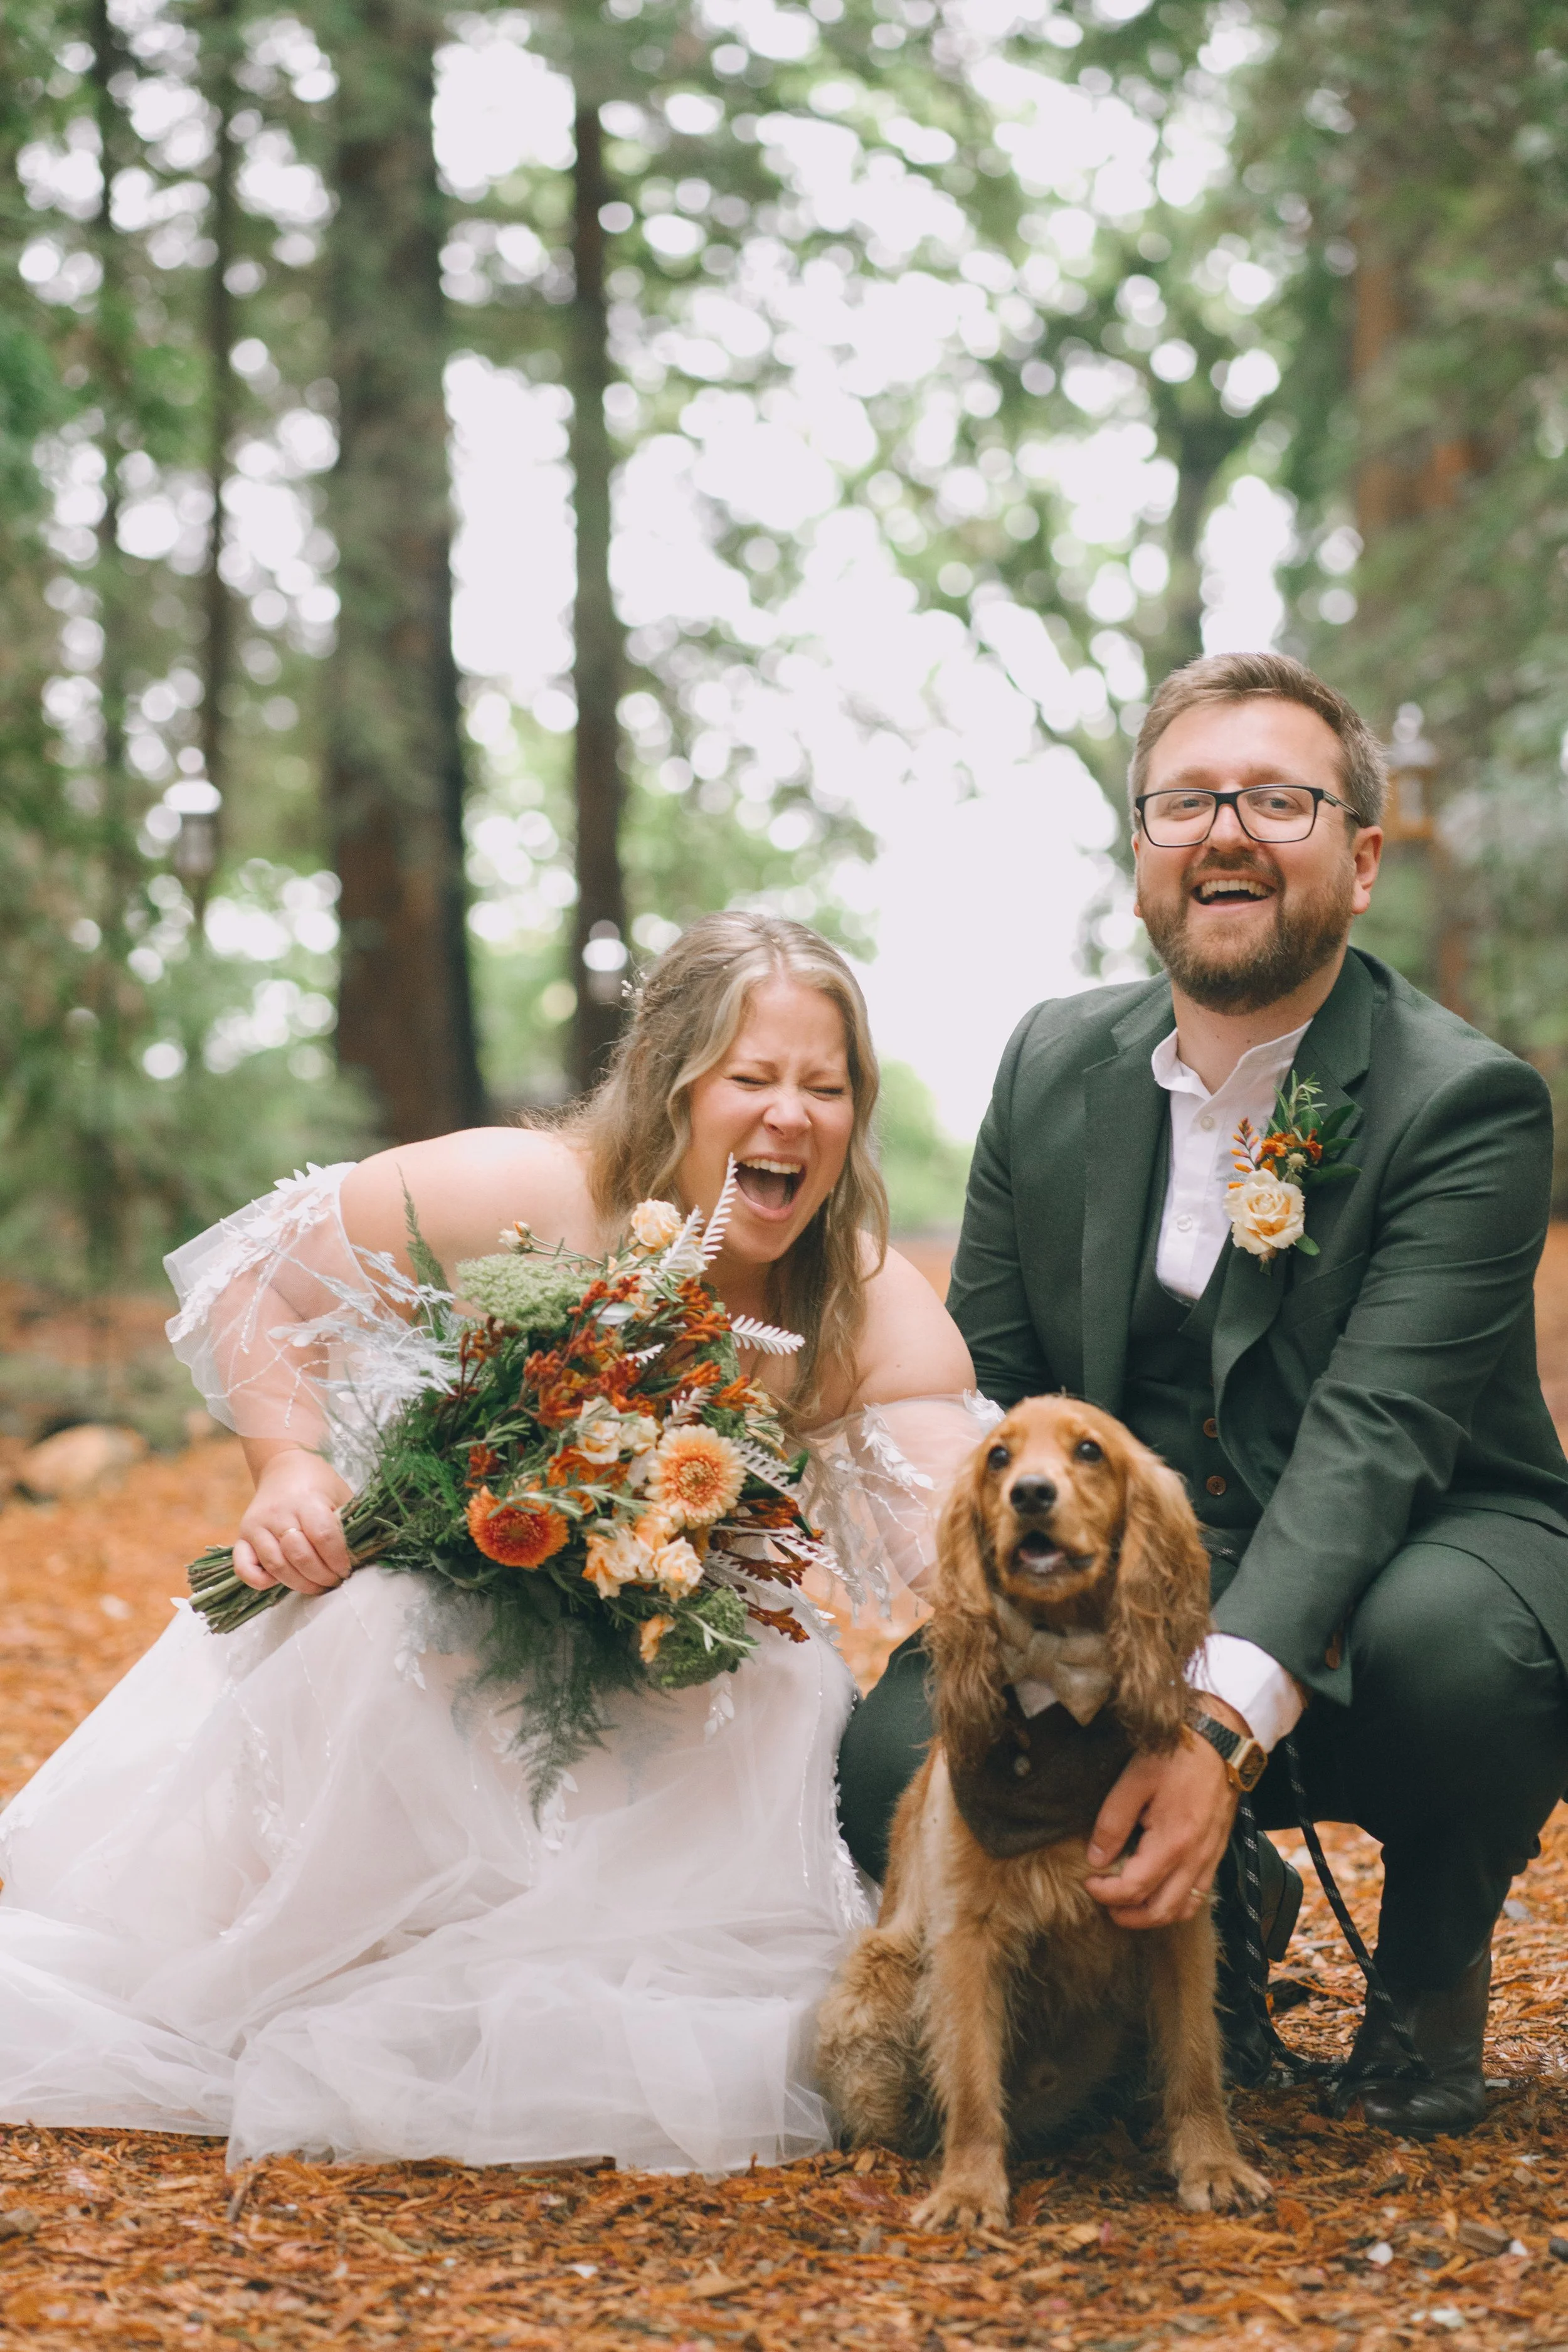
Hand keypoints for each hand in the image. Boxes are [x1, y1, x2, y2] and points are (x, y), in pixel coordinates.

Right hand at [233, 1446, 353, 1595]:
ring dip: (298, 1583)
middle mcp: (278, 1513)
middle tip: (334, 1581)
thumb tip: (359, 1557)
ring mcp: (257, 1525)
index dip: (338, 1559)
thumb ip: (346, 1524)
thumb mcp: (339, 1496)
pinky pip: (243, 1566)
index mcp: (307, 1500)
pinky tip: (276, 1582)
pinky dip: (257, 1581)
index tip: (347, 1569)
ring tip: (316, 1585)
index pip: (323, 1536)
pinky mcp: (242, 1536)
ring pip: (276, 1564)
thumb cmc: (319, 1485)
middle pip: (299, 1555)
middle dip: (321, 1576)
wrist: (285, 1467)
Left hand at [1082, 1700, 1247, 1929]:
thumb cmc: (1176, 1754)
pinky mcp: (1218, 1851)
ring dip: (1154, 1914)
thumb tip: (1096, 1859)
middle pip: (1160, 1911)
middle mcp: (1195, 1859)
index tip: (1087, 1880)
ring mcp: (1210, 1858)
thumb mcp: (1134, 1781)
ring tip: (1129, 1904)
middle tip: (1104, 1902)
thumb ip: (1112, 1823)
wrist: (1222, 1738)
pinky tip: (1160, 1889)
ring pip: (1183, 1908)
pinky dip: (1177, 1902)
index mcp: (1172, 1843)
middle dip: (1128, 1915)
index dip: (1105, 1893)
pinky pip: (1200, 1894)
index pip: (1134, 1888)